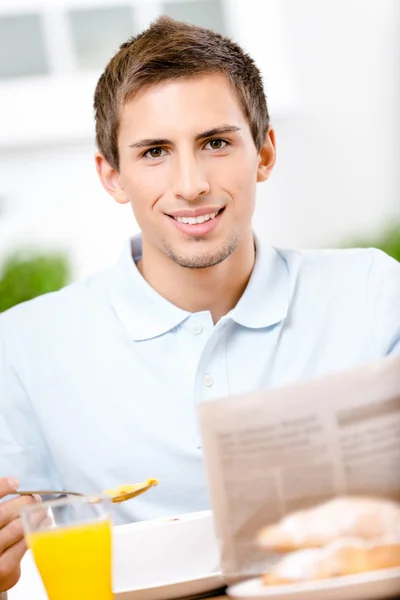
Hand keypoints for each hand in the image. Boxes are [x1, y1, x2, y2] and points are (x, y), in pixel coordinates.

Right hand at [0, 477, 38, 591]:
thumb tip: (16, 484)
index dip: (1, 488)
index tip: (15, 482)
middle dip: (24, 502)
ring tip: (43, 510)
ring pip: (17, 528)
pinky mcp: (5, 569)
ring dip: (35, 514)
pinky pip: (25, 544)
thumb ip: (4, 509)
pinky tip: (44, 523)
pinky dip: (38, 530)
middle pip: (4, 513)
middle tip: (35, 498)